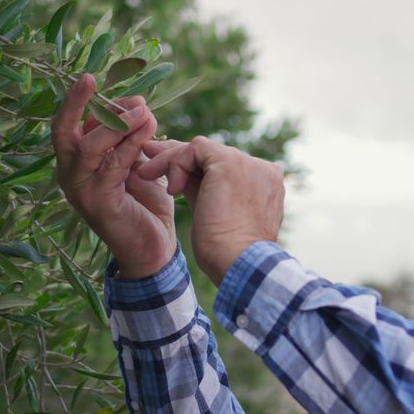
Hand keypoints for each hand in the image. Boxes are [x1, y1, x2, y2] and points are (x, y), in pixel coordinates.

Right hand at [51, 74, 175, 278]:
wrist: (153, 248)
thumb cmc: (144, 204)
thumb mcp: (135, 164)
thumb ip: (128, 139)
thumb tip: (137, 105)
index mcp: (76, 164)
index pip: (68, 126)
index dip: (76, 101)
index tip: (91, 77)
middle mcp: (70, 176)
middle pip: (66, 132)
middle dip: (81, 104)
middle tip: (100, 83)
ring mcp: (80, 190)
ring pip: (92, 146)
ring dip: (119, 123)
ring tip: (145, 110)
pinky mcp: (98, 203)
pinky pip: (113, 165)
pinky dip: (131, 144)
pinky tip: (150, 130)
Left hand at [138, 137, 284, 284]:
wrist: (239, 263)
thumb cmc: (228, 253)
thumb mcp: (214, 214)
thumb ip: (201, 189)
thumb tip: (176, 176)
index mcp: (266, 183)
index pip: (224, 167)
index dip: (193, 168)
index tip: (169, 175)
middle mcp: (262, 168)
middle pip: (213, 156)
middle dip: (177, 159)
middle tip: (149, 164)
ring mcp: (249, 163)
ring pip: (202, 150)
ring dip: (171, 161)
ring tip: (148, 175)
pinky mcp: (230, 162)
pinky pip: (196, 149)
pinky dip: (177, 163)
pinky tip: (171, 188)